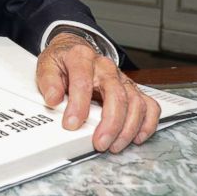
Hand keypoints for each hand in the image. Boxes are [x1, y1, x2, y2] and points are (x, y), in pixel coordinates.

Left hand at [36, 33, 159, 152]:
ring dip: (128, 128)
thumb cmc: (63, 60)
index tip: (71, 124)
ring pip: (135, 103)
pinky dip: (147, 123)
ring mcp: (122, 78)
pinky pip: (149, 106)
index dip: (78, 106)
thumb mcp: (47, 65)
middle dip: (110, 123)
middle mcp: (106, 67)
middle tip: (100, 143)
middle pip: (116, 95)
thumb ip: (48, 81)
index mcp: (82, 57)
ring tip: (114, 145)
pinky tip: (136, 137)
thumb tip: (53, 99)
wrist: (75, 49)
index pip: (83, 82)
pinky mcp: (132, 89)